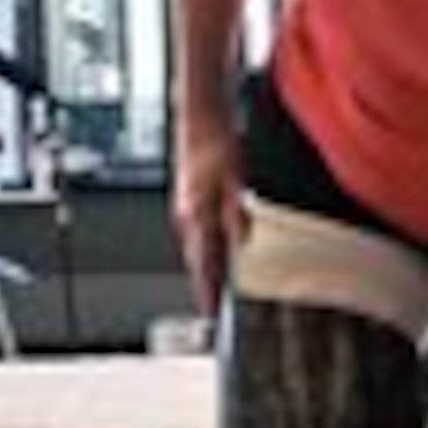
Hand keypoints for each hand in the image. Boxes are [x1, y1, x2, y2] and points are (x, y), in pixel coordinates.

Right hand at [173, 126, 246, 318]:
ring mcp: (187, 205)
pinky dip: (205, 247)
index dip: (207, 289)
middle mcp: (187, 213)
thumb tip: (240, 241)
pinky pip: (197, 232)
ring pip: (196, 246)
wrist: (199, 115)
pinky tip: (214, 250)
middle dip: (203, 284)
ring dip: (204, 266)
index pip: (202, 262)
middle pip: (196, 259)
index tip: (211, 312)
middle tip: (211, 308)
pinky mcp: (191, 197)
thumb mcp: (234, 180)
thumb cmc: (216, 141)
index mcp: (196, 212)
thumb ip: (235, 213)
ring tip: (213, 288)